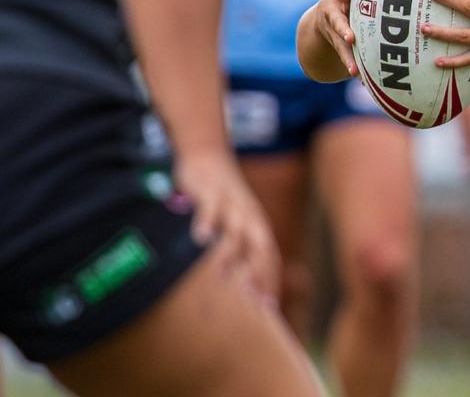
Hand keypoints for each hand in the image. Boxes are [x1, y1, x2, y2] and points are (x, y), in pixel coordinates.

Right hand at [173, 150, 279, 302]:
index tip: (268, 312)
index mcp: (257, 229)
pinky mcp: (211, 191)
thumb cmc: (220, 202)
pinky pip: (210, 207)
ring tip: (222, 277)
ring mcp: (231, 204)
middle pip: (260, 248)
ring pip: (236, 230)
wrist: (208, 156)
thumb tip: (234, 291)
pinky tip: (199, 238)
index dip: (269, 284)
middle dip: (258, 274)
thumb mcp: (230, 226)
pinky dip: (207, 221)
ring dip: (231, 253)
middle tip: (252, 302)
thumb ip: (234, 254)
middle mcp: (249, 218)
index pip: (269, 260)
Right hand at [312, 0, 358, 76]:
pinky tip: (364, 80)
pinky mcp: (338, 47)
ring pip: (340, 47)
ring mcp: (333, 33)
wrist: (321, 19)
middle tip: (350, 38)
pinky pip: (345, 58)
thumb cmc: (346, 1)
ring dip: (347, 59)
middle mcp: (333, 16)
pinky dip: (354, 68)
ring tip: (354, 72)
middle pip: (337, 24)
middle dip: (344, 31)